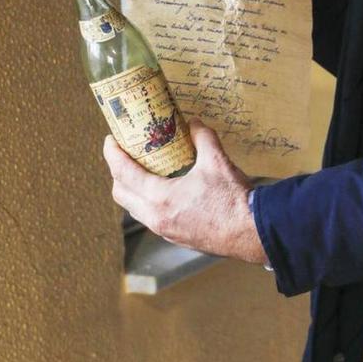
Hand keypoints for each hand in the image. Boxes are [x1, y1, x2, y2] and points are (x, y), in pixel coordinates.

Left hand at [103, 118, 267, 264]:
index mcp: (160, 198)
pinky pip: (151, 218)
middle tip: (124, 155)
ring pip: (135, 209)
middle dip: (117, 173)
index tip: (110, 141)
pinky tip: (166, 191)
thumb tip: (194, 123)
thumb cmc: (233, 200)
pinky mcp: (177, 237)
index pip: (123, 174)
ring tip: (144, 171)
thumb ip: (203, 138)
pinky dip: (149, 202)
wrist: (251, 233)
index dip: (112, 155)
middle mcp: (156, 218)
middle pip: (121, 194)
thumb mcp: (217, 162)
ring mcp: (165, 231)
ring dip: (132, 189)